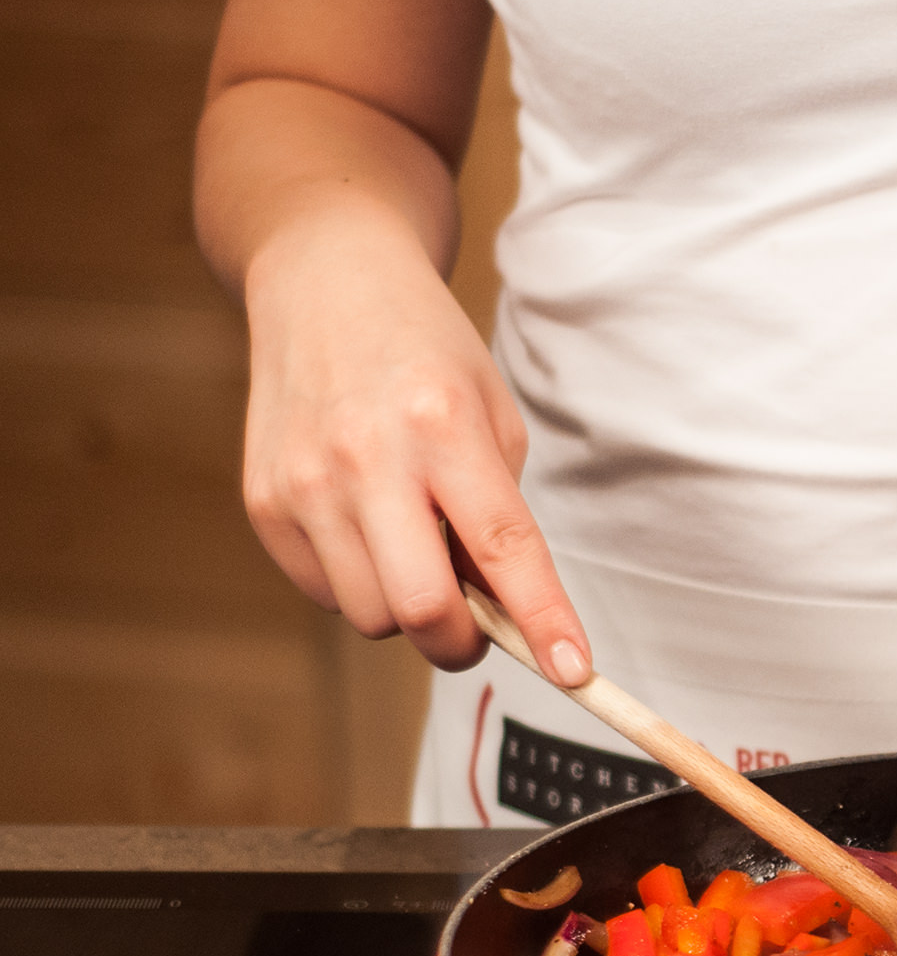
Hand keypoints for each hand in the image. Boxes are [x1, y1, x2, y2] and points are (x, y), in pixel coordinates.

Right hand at [240, 211, 590, 684]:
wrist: (324, 284)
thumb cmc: (427, 356)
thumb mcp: (493, 415)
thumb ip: (503, 517)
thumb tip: (508, 618)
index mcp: (443, 425)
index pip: (504, 548)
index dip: (542, 620)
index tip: (574, 672)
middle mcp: (366, 456)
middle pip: (422, 609)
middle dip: (465, 643)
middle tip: (482, 627)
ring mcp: (304, 482)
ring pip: (372, 616)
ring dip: (410, 612)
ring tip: (418, 547)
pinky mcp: (264, 503)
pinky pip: (327, 594)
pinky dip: (362, 587)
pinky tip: (370, 531)